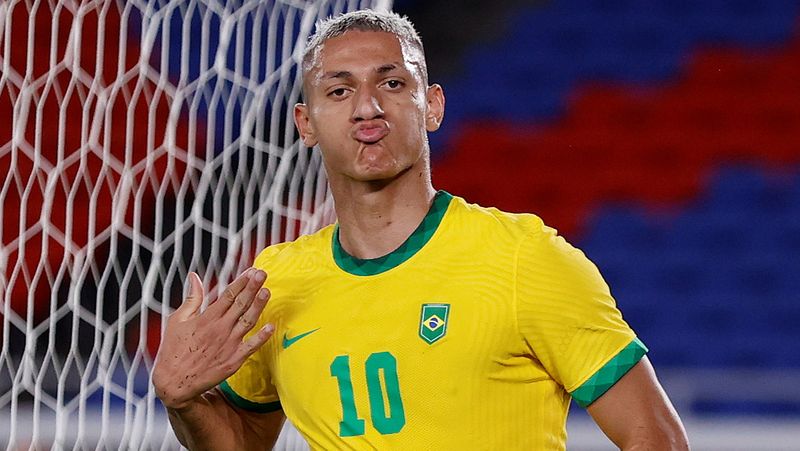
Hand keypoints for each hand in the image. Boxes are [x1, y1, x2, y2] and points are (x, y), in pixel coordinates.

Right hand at [152, 269, 273, 409]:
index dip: (242, 282)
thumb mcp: (178, 320)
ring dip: (259, 306)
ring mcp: (229, 344)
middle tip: (263, 274)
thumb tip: (194, 276)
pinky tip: (272, 326)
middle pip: (241, 304)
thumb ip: (192, 298)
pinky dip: (262, 337)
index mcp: (207, 318)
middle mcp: (220, 329)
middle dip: (253, 287)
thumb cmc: (173, 350)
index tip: (252, 271)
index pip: (228, 295)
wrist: (174, 383)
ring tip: (268, 292)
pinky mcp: (234, 360)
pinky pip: (252, 346)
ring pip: (248, 321)